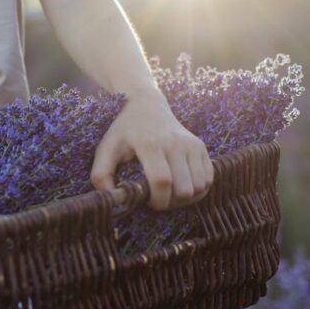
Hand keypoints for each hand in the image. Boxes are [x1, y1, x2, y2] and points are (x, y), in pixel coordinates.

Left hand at [89, 90, 213, 210]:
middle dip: (170, 202)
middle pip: (183, 188)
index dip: (157, 200)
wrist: (147, 105)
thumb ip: (101, 174)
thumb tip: (111, 199)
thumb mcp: (106, 148)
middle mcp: (175, 143)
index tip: (148, 202)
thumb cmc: (125, 130)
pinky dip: (197, 189)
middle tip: (157, 197)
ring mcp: (191, 144)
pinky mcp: (201, 147)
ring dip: (185, 198)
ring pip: (199, 187)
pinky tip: (181, 185)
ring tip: (169, 192)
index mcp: (150, 143)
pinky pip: (208, 180)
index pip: (162, 180)